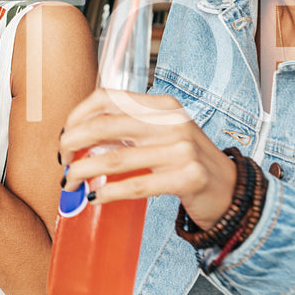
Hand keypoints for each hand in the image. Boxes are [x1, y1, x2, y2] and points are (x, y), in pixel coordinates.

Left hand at [59, 89, 236, 227]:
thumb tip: (79, 139)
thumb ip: (127, 132)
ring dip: (83, 172)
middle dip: (73, 144)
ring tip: (70, 183)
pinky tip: (96, 197)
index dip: (78, 115)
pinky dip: (110, 192)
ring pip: (115, 158)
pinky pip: (137, 185)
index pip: (108, 98)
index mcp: (162, 106)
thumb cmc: (187, 163)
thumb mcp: (161, 136)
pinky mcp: (188, 177)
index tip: (65, 136)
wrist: (231, 190)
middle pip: (105, 125)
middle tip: (63, 161)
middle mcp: (172, 122)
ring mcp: (182, 149)